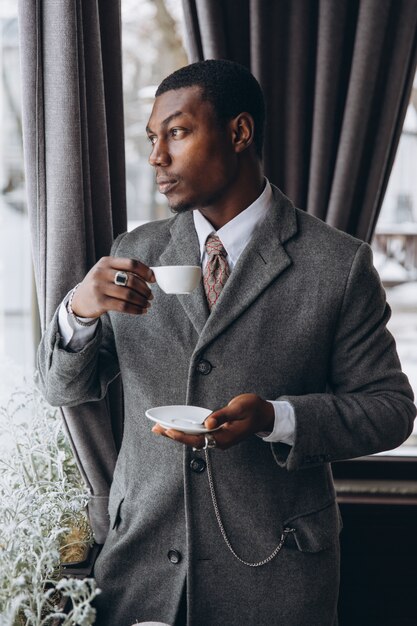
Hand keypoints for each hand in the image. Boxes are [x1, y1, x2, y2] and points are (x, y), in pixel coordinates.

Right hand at [71, 257, 155, 317]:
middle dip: (145, 289)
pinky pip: (123, 306)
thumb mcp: (107, 272)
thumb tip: (151, 276)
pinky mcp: (100, 302)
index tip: (153, 280)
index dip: (145, 271)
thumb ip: (124, 271)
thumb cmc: (100, 285)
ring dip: (142, 300)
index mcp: (106, 261)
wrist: (79, 300)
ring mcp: (99, 287)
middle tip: (151, 295)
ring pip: (129, 295)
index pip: (131, 263)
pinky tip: (141, 310)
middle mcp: (101, 272)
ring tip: (147, 303)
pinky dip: (135, 309)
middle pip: (132, 280)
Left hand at [151, 393, 273, 449]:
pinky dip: (185, 429)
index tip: (169, 431)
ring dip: (177, 433)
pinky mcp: (216, 433)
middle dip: (174, 435)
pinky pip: (198, 433)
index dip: (183, 436)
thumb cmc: (253, 409)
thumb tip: (207, 423)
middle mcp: (219, 441)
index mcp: (225, 438)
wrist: (264, 414)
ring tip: (159, 428)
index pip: (199, 439)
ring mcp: (218, 438)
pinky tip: (176, 426)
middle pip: (192, 440)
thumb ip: (223, 415)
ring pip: (194, 438)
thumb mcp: (239, 408)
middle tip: (156, 429)